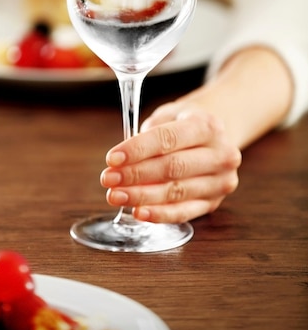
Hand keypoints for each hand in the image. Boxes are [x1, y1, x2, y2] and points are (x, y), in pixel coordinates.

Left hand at [100, 103, 241, 223]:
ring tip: (116, 196)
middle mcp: (220, 154)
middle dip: (135, 175)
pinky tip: (138, 212)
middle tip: (108, 179)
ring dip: (141, 196)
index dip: (137, 150)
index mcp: (207, 125)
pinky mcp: (214, 202)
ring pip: (176, 192)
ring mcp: (220, 180)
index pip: (168, 138)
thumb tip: (121, 161)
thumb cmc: (186, 124)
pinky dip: (159, 214)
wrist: (218, 136)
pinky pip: (184, 212)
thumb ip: (149, 134)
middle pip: (172, 167)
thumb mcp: (169, 115)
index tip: (112, 159)